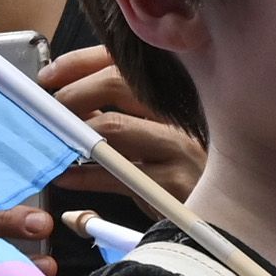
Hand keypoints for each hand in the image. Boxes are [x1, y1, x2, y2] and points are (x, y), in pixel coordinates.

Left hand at [35, 42, 203, 204]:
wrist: (227, 215)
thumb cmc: (181, 173)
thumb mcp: (156, 138)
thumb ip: (121, 115)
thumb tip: (71, 101)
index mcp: (174, 94)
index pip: (125, 61)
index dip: (81, 62)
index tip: (49, 75)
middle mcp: (179, 113)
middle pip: (118, 84)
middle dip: (73, 92)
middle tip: (49, 109)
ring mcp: (179, 147)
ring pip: (114, 126)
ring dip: (74, 131)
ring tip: (53, 140)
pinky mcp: (172, 184)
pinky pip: (115, 175)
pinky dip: (83, 175)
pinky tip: (65, 176)